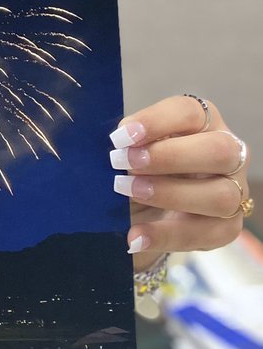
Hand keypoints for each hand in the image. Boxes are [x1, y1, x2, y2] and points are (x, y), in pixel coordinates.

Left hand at [108, 94, 250, 271]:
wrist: (145, 208)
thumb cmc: (139, 165)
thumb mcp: (132, 149)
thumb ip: (126, 143)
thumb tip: (113, 145)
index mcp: (203, 122)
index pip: (189, 112)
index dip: (155, 121)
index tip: (121, 136)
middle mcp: (228, 153)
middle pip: (218, 151)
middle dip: (168, 157)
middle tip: (124, 164)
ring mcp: (234, 191)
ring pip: (221, 195)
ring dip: (170, 194)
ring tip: (129, 193)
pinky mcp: (227, 227)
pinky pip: (206, 234)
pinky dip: (166, 236)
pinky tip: (135, 236)